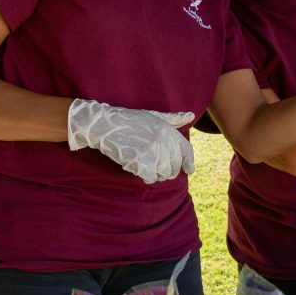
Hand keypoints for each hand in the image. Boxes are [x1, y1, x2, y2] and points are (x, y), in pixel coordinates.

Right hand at [67, 99, 194, 183]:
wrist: (105, 125)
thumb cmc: (129, 120)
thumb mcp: (153, 116)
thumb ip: (173, 119)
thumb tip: (191, 116)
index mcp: (168, 130)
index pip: (186, 150)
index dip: (189, 162)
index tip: (189, 171)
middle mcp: (164, 141)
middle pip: (174, 166)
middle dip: (167, 171)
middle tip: (154, 167)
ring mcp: (153, 152)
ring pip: (163, 174)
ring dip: (155, 174)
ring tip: (144, 164)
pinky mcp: (142, 162)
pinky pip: (150, 178)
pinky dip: (144, 176)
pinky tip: (136, 166)